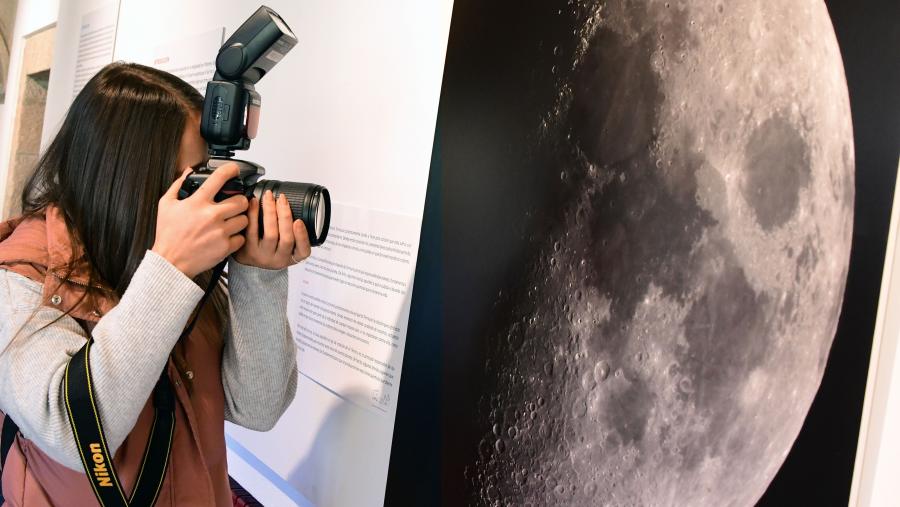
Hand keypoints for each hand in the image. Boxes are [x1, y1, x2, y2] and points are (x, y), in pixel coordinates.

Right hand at [151, 163, 249, 277]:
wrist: (171, 261)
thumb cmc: (168, 234)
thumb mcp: (166, 205)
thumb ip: (178, 185)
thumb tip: (188, 171)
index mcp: (197, 203)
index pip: (218, 179)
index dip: (230, 170)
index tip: (234, 170)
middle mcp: (211, 216)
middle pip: (241, 201)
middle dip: (239, 201)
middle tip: (234, 204)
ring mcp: (220, 232)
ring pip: (245, 219)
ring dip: (239, 219)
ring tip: (230, 222)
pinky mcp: (225, 247)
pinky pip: (242, 238)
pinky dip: (237, 237)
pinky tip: (227, 236)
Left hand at [232, 189, 311, 268]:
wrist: (245, 257)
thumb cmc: (268, 246)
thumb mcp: (284, 244)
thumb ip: (290, 230)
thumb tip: (288, 204)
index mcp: (292, 256)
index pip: (303, 250)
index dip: (302, 236)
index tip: (299, 220)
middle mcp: (278, 259)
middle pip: (286, 239)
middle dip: (285, 216)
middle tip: (282, 199)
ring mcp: (263, 256)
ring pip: (271, 234)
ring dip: (271, 212)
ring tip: (269, 197)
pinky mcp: (249, 251)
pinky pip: (253, 231)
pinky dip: (254, 214)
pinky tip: (254, 202)